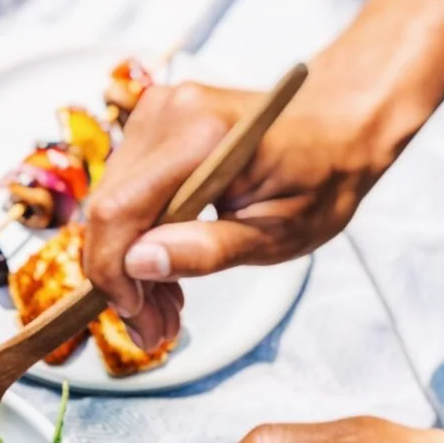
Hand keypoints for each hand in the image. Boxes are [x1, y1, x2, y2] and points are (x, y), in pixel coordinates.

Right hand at [81, 57, 418, 351]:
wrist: (337, 126)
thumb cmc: (320, 180)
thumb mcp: (280, 235)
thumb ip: (209, 250)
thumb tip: (138, 264)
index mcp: (203, 137)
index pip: (118, 211)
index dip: (113, 273)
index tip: (140, 319)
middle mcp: (168, 114)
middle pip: (106, 211)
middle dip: (121, 279)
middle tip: (158, 330)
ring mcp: (156, 112)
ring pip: (109, 206)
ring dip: (129, 264)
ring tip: (167, 307)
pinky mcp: (152, 123)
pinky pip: (124, 191)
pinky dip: (138, 236)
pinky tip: (167, 265)